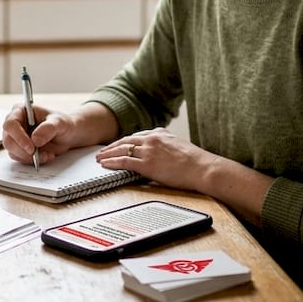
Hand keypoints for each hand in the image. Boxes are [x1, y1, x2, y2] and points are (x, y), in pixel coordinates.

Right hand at [0, 104, 96, 165]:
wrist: (67, 135)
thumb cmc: (62, 124)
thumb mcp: (59, 123)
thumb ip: (48, 128)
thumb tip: (35, 139)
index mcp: (21, 111)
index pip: (10, 124)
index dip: (18, 137)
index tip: (31, 147)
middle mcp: (15, 124)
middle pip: (8, 140)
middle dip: (23, 151)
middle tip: (37, 155)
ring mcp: (16, 137)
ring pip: (12, 151)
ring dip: (29, 157)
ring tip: (46, 155)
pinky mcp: (19, 149)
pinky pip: (19, 158)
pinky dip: (31, 161)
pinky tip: (45, 156)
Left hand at [96, 130, 215, 191]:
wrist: (203, 168)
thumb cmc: (196, 162)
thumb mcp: (179, 146)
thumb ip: (166, 146)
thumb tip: (160, 154)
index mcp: (160, 133)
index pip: (137, 136)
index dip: (124, 142)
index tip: (117, 145)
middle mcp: (152, 138)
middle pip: (126, 140)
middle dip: (112, 146)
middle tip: (102, 151)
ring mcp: (149, 150)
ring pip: (122, 149)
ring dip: (108, 154)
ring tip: (99, 158)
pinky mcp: (147, 164)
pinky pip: (124, 161)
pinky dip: (112, 162)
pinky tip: (105, 164)